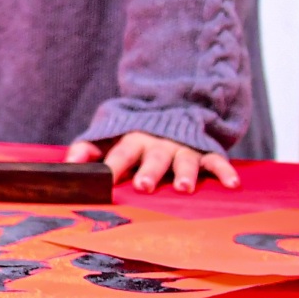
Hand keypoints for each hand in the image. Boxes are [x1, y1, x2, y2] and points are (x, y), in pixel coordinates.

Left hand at [67, 132, 237, 194]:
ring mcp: (182, 148)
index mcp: (132, 141)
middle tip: (143, 186)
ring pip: (184, 160)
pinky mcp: (204, 151)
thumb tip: (66, 164)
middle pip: (152, 158)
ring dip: (184, 173)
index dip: (112, 167)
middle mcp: (158, 145)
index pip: (120, 154)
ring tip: (183, 188)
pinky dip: (225, 171)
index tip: (103, 181)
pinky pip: (217, 161)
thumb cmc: (133, 133)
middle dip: (148, 172)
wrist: (171, 109)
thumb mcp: (108, 136)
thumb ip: (87, 149)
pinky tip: (232, 184)